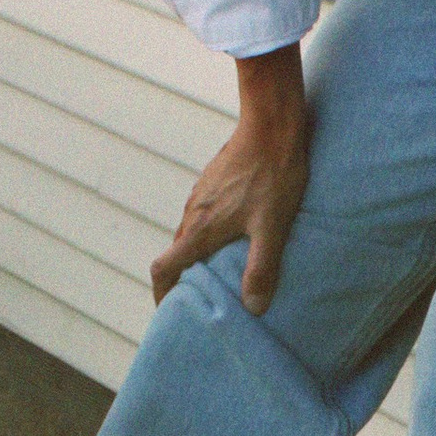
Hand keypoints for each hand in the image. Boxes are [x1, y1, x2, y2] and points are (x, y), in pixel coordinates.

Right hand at [149, 45, 307, 309]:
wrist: (271, 124)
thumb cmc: (274, 175)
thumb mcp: (273, 227)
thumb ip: (262, 268)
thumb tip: (254, 308)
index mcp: (200, 229)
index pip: (164, 268)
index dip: (161, 294)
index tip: (168, 311)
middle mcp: (193, 213)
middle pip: (175, 254)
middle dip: (180, 280)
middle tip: (198, 301)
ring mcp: (201, 195)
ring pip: (189, 234)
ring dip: (195, 257)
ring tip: (217, 274)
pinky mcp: (213, 183)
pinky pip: (202, 217)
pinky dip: (208, 235)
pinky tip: (233, 238)